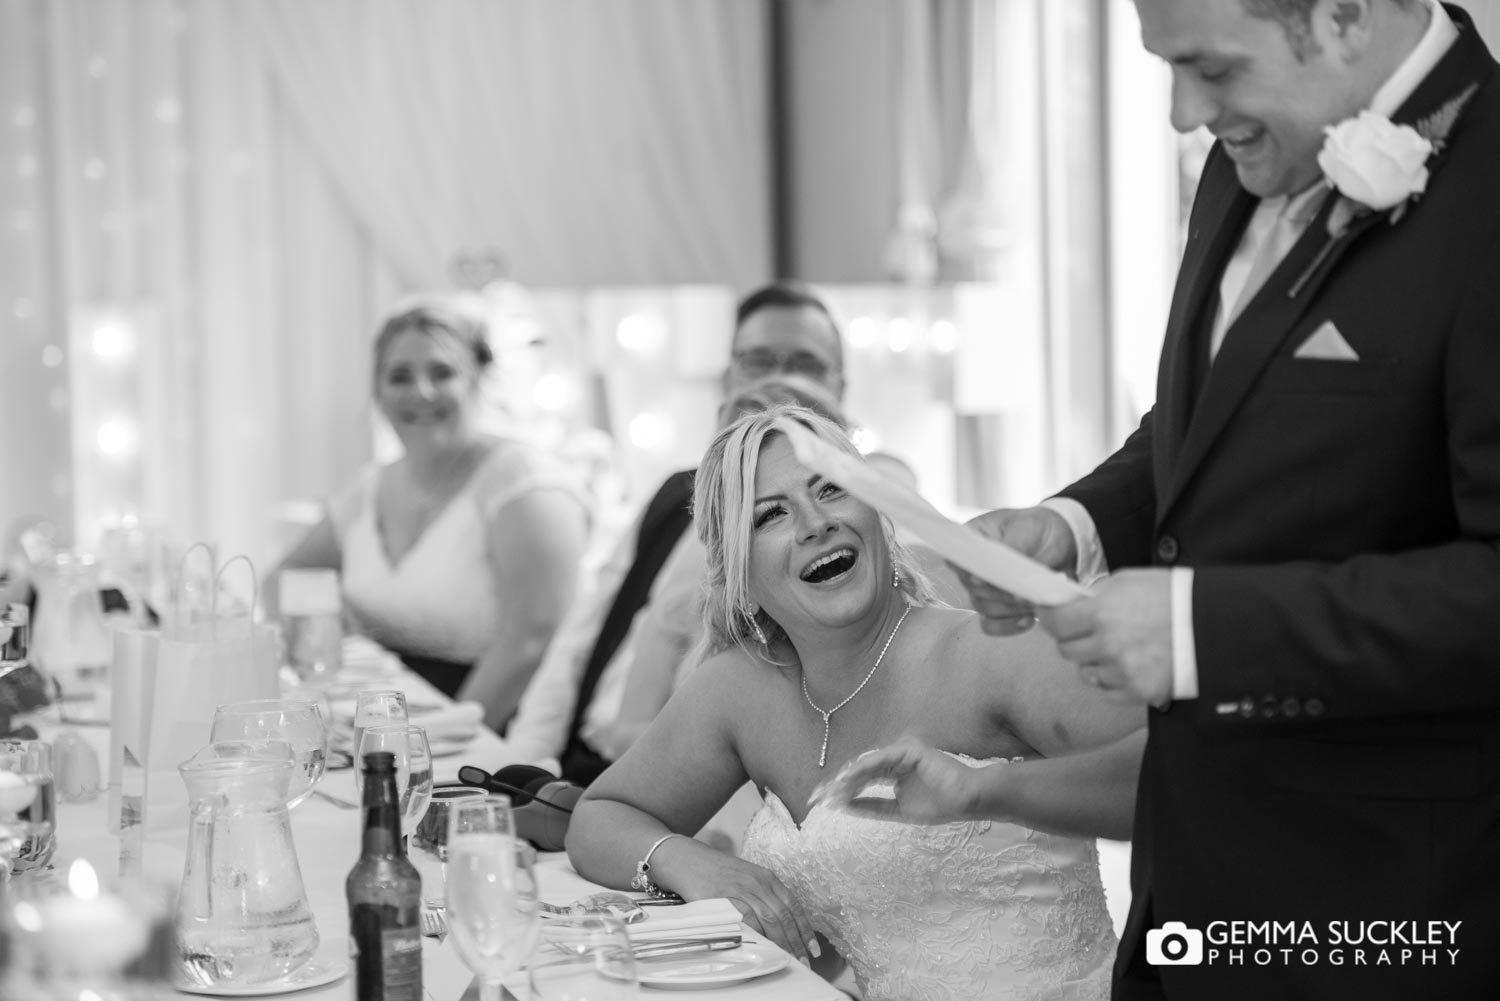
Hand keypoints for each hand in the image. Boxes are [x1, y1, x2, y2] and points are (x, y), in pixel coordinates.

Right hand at [657, 840, 819, 964]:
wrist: (689, 860)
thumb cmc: (719, 872)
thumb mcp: (747, 878)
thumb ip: (764, 896)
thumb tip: (782, 924)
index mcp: (767, 878)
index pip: (794, 906)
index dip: (805, 930)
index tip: (813, 949)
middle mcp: (758, 882)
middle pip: (783, 916)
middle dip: (796, 942)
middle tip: (802, 961)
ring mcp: (741, 889)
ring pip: (768, 918)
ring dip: (780, 941)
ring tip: (786, 959)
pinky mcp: (724, 897)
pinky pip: (745, 917)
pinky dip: (756, 933)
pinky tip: (762, 946)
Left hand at [810, 736, 989, 825]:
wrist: (967, 800)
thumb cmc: (939, 806)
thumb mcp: (898, 811)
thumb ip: (873, 806)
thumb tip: (844, 806)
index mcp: (892, 774)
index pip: (860, 780)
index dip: (839, 790)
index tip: (818, 803)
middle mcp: (893, 760)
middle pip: (859, 771)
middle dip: (836, 784)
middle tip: (815, 797)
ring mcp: (900, 753)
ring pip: (867, 765)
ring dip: (847, 778)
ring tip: (831, 791)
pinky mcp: (908, 749)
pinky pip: (881, 758)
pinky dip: (864, 768)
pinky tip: (850, 779)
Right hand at [959, 507, 1077, 635]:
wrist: (1062, 539)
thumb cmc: (1038, 527)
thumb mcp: (1026, 530)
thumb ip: (1009, 549)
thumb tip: (986, 579)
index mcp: (971, 540)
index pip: (956, 559)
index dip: (968, 572)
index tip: (983, 580)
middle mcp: (972, 566)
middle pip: (972, 588)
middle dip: (1000, 591)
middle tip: (1025, 588)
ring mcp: (984, 589)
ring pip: (984, 607)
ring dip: (1010, 607)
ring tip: (1033, 598)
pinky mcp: (998, 606)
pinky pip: (993, 624)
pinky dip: (1009, 625)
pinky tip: (1028, 619)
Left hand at [1039, 569, 1172, 705]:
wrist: (1217, 626)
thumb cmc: (1176, 597)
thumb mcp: (1131, 581)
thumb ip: (1097, 595)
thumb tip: (1071, 603)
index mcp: (1102, 612)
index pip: (1055, 622)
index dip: (1051, 618)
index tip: (1052, 616)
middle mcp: (1107, 644)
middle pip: (1067, 649)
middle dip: (1074, 639)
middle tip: (1089, 631)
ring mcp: (1122, 671)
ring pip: (1087, 671)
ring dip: (1096, 661)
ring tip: (1120, 647)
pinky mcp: (1137, 692)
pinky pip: (1108, 690)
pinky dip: (1114, 680)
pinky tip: (1131, 665)